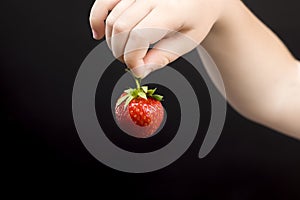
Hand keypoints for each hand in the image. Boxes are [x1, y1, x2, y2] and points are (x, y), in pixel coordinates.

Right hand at [89, 0, 227, 77]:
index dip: (133, 59)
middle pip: (121, 29)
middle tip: (134, 63)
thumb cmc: (197, 16)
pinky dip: (97, 19)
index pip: (138, 36)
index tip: (139, 70)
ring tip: (125, 52)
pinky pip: (103, 2)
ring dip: (112, 42)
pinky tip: (98, 34)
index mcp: (170, 9)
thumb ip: (163, 56)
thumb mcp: (188, 41)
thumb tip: (141, 70)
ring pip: (111, 19)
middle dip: (122, 53)